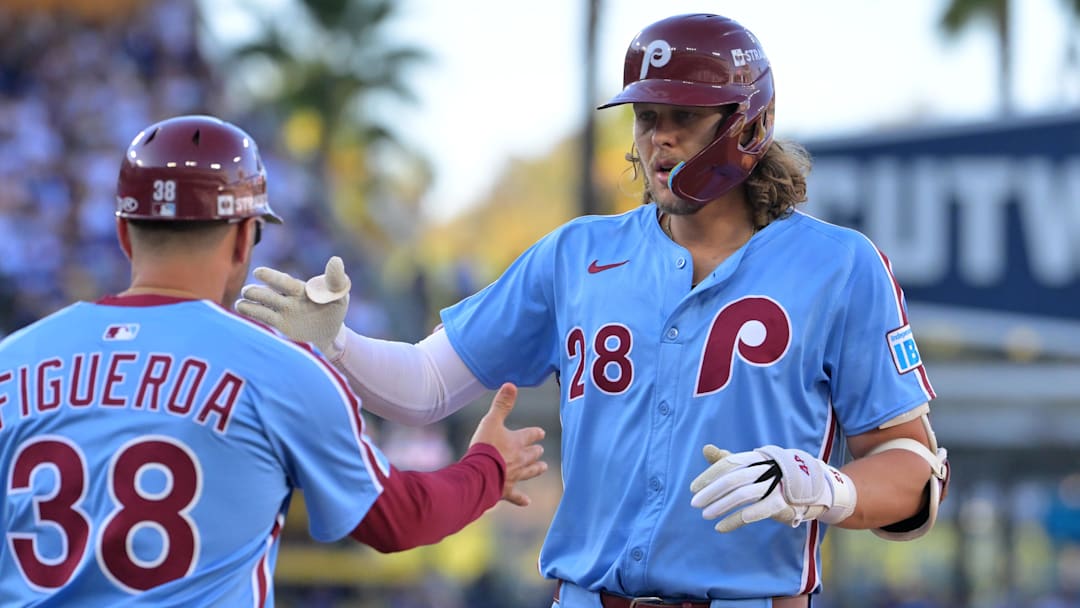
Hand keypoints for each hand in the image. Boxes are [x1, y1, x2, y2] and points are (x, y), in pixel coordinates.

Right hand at [235, 257, 350, 357]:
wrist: (331, 333)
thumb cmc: (335, 309)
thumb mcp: (339, 294)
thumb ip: (336, 280)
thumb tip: (336, 260)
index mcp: (301, 289)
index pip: (285, 282)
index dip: (272, 277)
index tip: (258, 273)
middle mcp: (288, 298)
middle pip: (269, 294)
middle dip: (257, 292)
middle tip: (247, 291)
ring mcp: (282, 311)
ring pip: (263, 306)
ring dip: (251, 304)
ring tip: (240, 304)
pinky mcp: (279, 325)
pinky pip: (264, 318)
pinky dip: (251, 314)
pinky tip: (240, 309)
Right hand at [469, 383, 547, 505]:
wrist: (479, 473)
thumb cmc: (485, 446)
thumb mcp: (491, 421)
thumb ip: (502, 404)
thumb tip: (511, 384)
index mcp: (516, 442)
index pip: (530, 435)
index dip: (535, 433)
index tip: (541, 433)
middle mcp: (519, 459)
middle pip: (531, 455)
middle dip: (536, 452)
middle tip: (540, 451)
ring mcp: (513, 476)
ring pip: (528, 473)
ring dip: (535, 470)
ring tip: (543, 468)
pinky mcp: (505, 490)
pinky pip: (515, 496)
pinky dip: (521, 499)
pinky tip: (527, 502)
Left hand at [689, 444, 856, 532]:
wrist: (808, 487)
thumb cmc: (770, 475)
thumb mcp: (750, 465)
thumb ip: (727, 459)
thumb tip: (706, 449)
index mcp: (754, 458)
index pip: (728, 464)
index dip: (709, 476)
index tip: (693, 488)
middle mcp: (764, 469)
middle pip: (733, 479)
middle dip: (711, 492)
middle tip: (694, 503)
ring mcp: (774, 485)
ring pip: (743, 495)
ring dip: (721, 506)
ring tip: (706, 515)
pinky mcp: (781, 504)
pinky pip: (755, 512)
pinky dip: (735, 520)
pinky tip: (721, 527)